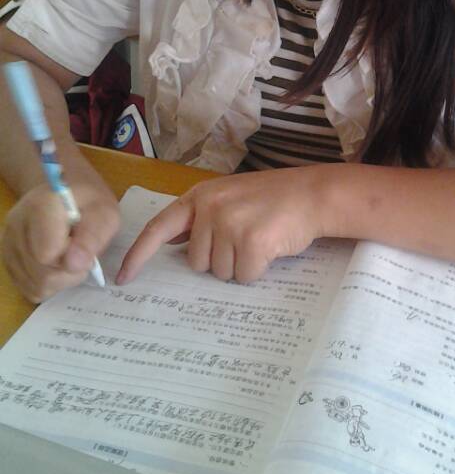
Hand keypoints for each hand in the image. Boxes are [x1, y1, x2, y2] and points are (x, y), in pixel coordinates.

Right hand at [2, 178, 119, 302]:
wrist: (65, 193)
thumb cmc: (89, 203)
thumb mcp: (105, 212)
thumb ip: (93, 236)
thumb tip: (75, 265)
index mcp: (42, 206)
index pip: (47, 254)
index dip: (72, 259)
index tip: (84, 247)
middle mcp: (16, 224)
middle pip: (41, 274)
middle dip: (69, 273)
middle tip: (81, 255)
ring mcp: (7, 242)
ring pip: (34, 285)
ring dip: (60, 280)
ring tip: (69, 257)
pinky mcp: (6, 258)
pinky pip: (28, 288)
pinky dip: (47, 283)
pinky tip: (56, 264)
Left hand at [117, 166, 337, 285]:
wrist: (312, 194)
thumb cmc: (272, 199)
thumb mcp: (229, 198)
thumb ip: (200, 218)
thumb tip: (170, 245)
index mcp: (201, 197)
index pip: (160, 227)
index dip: (140, 255)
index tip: (123, 279)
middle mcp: (210, 208)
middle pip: (196, 262)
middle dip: (219, 259)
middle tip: (245, 238)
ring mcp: (230, 224)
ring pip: (220, 272)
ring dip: (240, 265)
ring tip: (260, 239)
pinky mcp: (251, 242)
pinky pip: (243, 276)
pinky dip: (257, 270)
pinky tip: (270, 248)